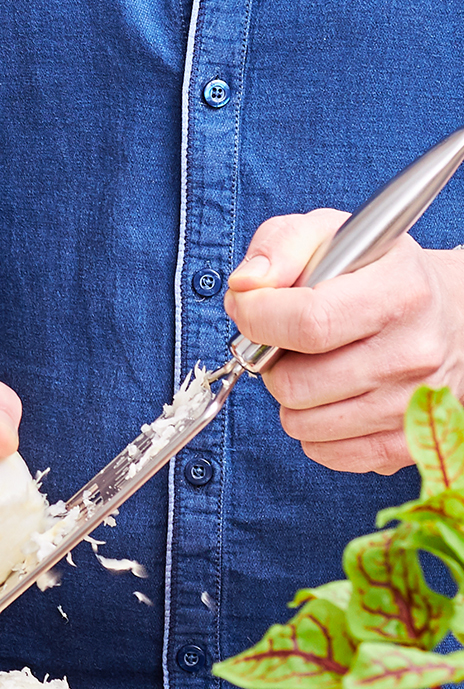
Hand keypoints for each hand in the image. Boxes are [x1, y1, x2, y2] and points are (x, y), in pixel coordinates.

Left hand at [228, 208, 463, 472]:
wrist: (451, 310)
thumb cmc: (376, 270)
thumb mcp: (330, 234)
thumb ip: (279, 247)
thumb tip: (244, 285)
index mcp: (399, 291)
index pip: (309, 322)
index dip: (257, 318)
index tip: (246, 307)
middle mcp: (415, 351)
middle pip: (298, 383)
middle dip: (267, 362)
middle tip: (282, 341)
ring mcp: (417, 403)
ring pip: (306, 424)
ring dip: (289, 398)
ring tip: (310, 365)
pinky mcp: (413, 442)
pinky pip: (332, 455)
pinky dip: (313, 432)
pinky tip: (326, 398)